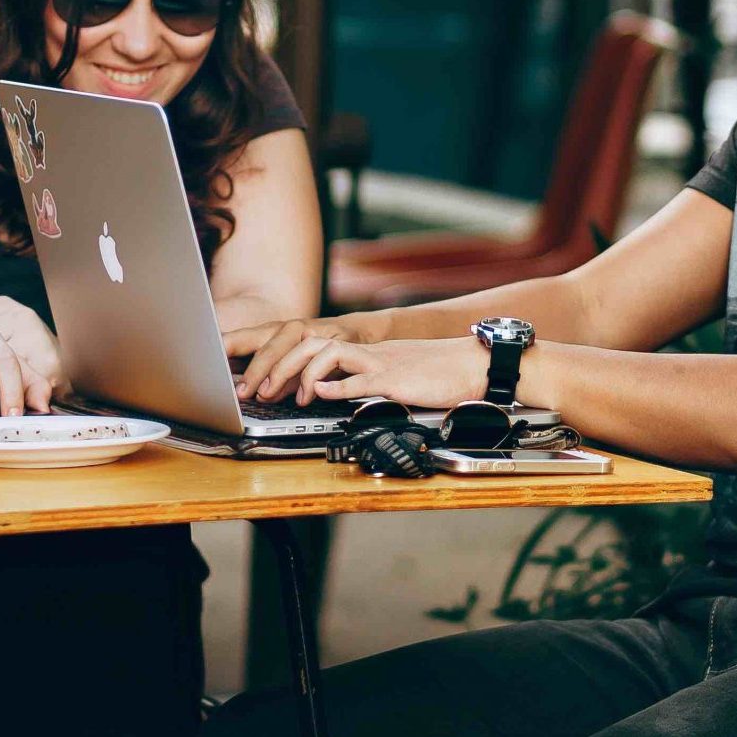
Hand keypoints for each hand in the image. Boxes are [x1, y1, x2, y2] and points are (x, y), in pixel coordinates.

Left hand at [225, 315, 369, 403]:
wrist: (364, 333)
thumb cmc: (321, 351)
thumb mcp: (294, 365)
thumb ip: (276, 379)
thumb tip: (255, 395)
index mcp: (276, 333)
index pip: (245, 338)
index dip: (226, 348)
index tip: (208, 362)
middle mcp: (293, 329)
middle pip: (267, 345)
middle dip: (252, 370)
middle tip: (241, 393)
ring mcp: (315, 332)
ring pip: (291, 349)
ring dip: (278, 374)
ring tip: (267, 394)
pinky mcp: (338, 342)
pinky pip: (323, 357)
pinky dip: (312, 379)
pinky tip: (305, 397)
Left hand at [283, 336, 490, 409]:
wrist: (475, 364)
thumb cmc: (443, 372)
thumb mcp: (397, 371)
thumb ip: (367, 378)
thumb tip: (334, 391)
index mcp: (368, 350)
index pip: (316, 343)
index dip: (287, 358)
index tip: (267, 379)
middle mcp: (369, 351)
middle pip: (311, 342)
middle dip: (280, 364)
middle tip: (262, 388)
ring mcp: (381, 362)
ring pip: (329, 353)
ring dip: (301, 373)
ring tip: (288, 394)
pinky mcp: (395, 378)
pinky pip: (360, 378)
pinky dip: (335, 385)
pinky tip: (318, 392)